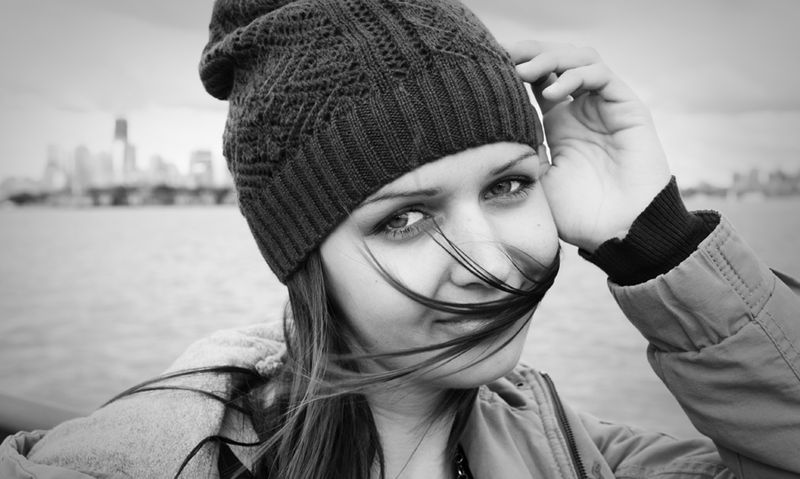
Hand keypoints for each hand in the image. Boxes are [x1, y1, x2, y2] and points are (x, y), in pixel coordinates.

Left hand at [505, 41, 671, 251]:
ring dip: (549, 58)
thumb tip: (489, 126)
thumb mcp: (536, 179)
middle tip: (501, 53)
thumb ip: (520, 149)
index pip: (535, 79)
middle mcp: (581, 109)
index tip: (485, 66)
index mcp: (558, 123)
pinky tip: (552, 93)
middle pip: (555, 60)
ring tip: (522, 71)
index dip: (513, 66)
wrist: (618, 235)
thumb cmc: (579, 215)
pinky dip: (575, 75)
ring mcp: (604, 107)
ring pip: (578, 59)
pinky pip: (601, 75)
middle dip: (527, 52)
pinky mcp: (627, 108)